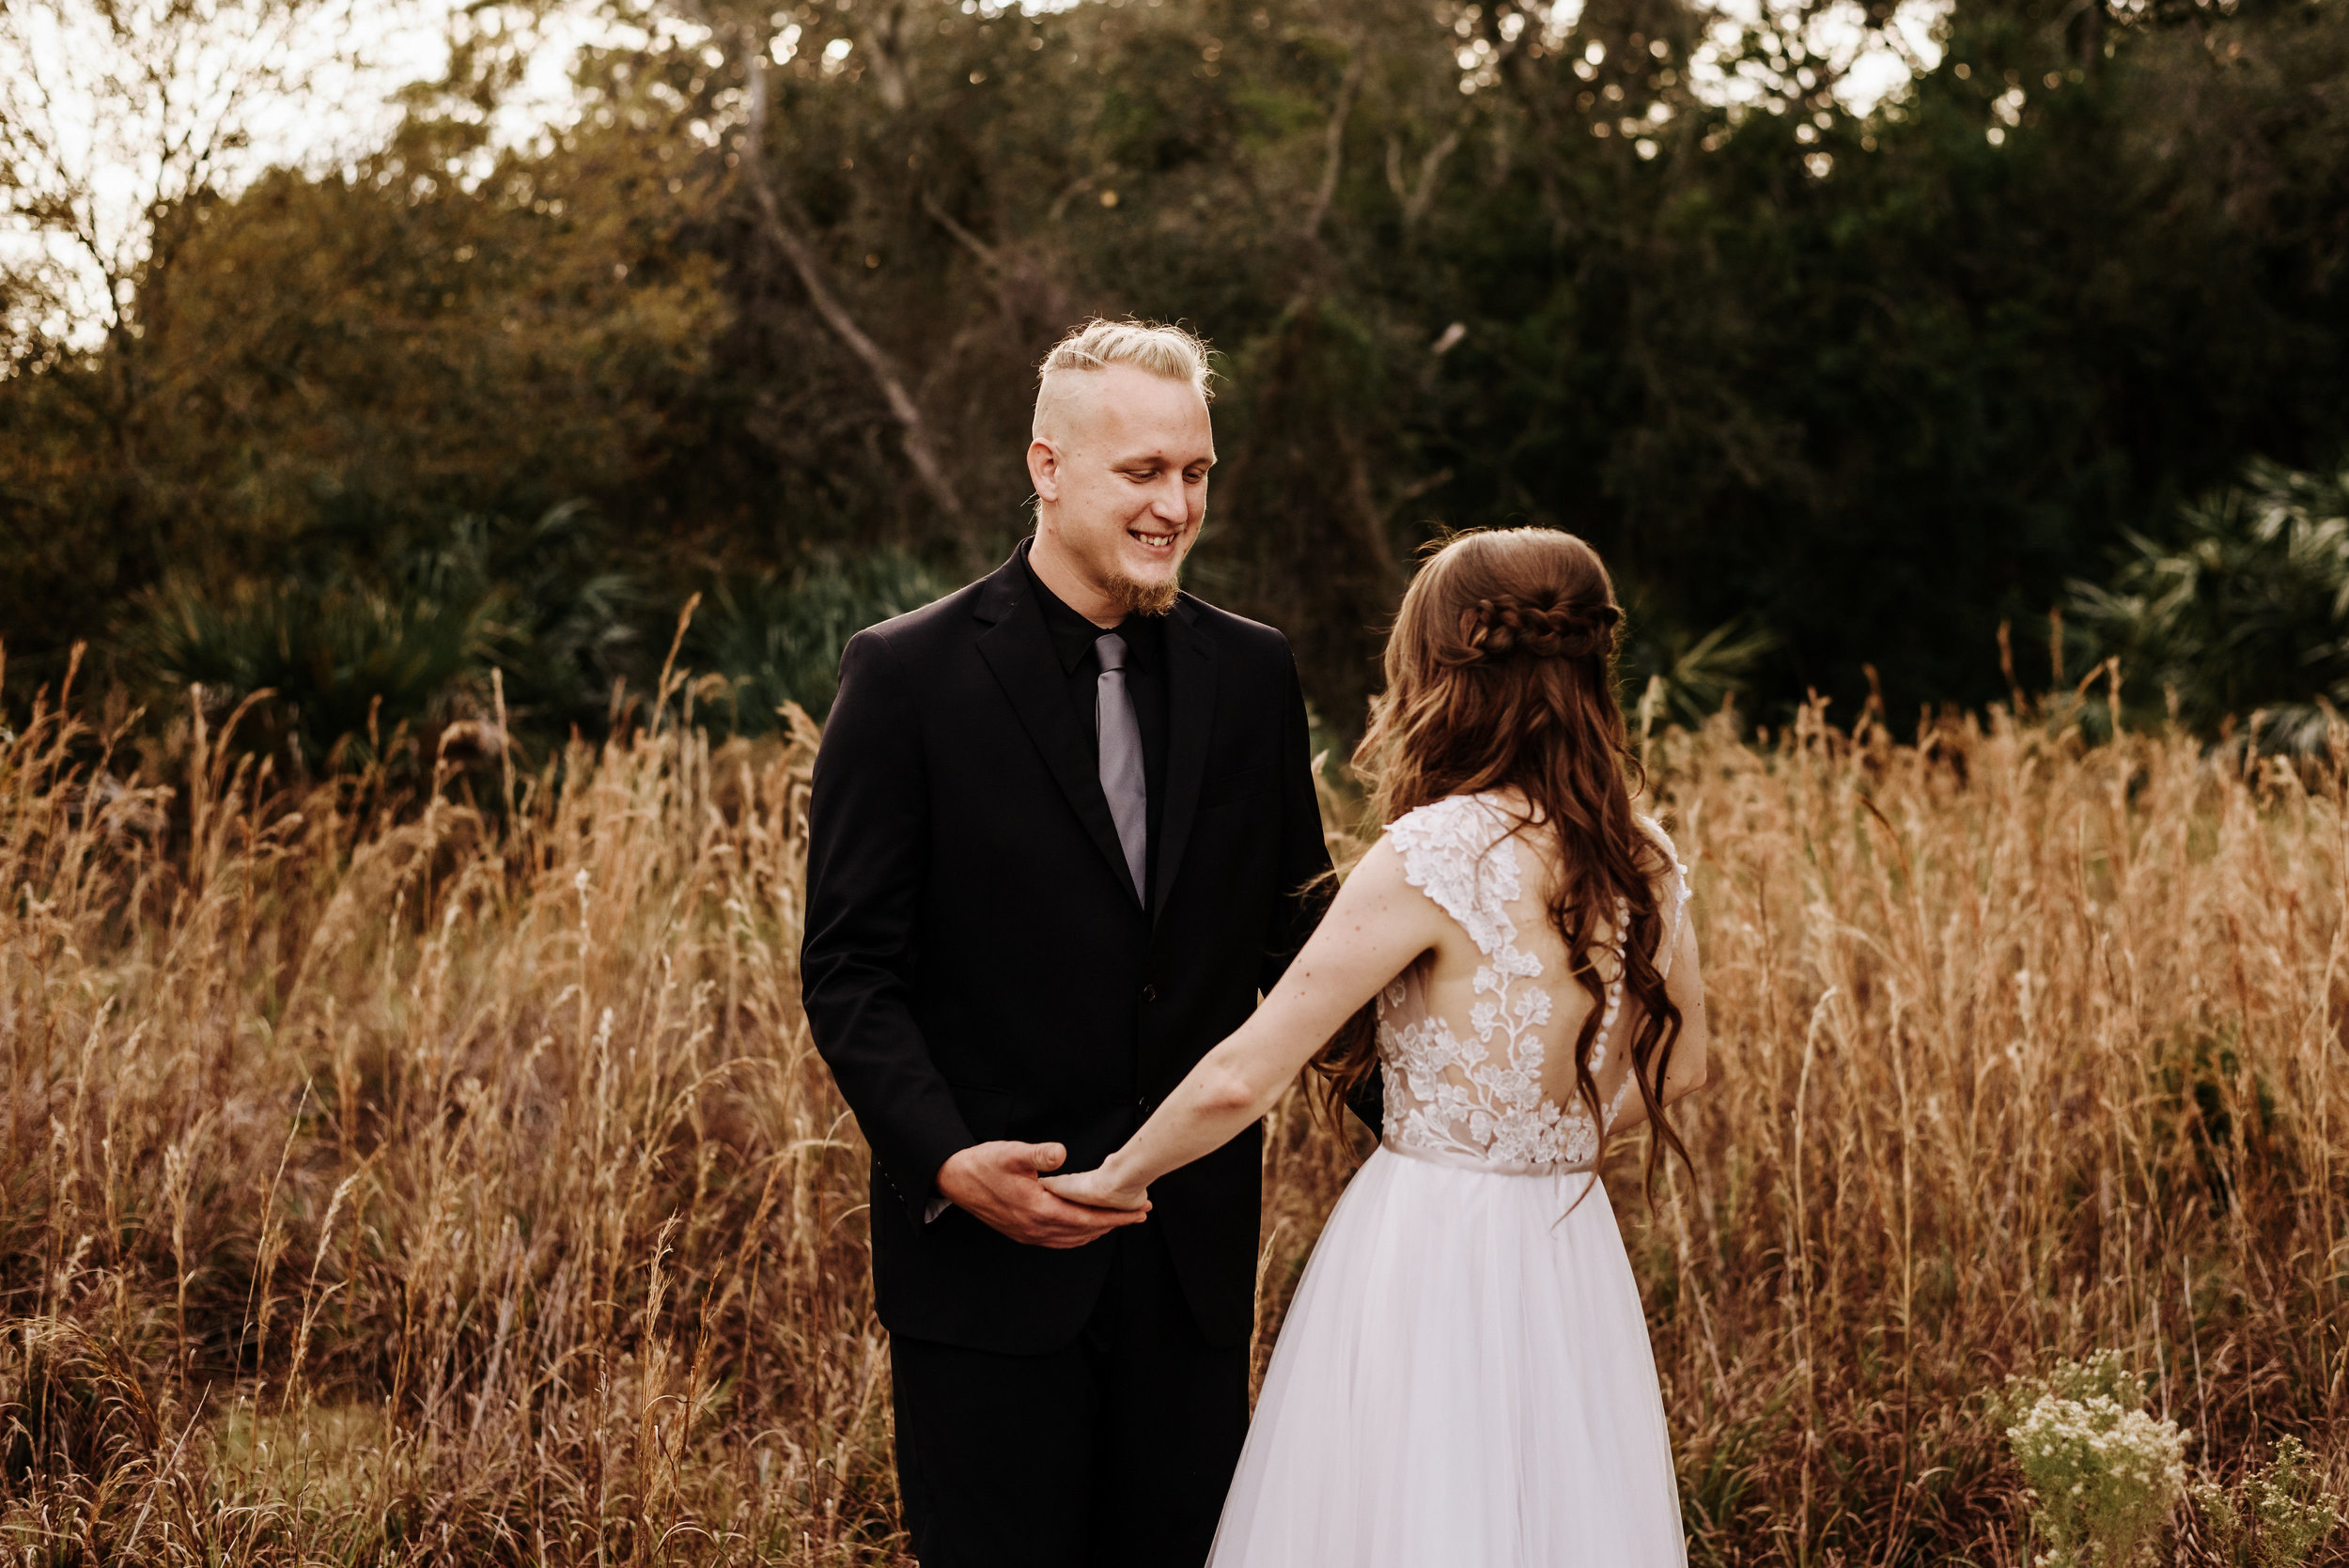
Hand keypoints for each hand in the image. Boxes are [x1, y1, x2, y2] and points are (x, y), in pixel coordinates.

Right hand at [935, 1141, 1149, 1248]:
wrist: (955, 1179)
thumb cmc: (983, 1165)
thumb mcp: (1011, 1152)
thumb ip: (1038, 1154)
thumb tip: (1060, 1152)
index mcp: (1038, 1210)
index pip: (1087, 1219)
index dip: (1116, 1217)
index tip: (1139, 1211)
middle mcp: (1036, 1228)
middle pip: (1085, 1232)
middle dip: (1114, 1224)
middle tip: (1139, 1214)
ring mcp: (1029, 1234)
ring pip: (1073, 1239)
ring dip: (1098, 1230)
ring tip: (1118, 1220)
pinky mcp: (1023, 1232)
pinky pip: (1059, 1239)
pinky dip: (1079, 1234)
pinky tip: (1085, 1225)